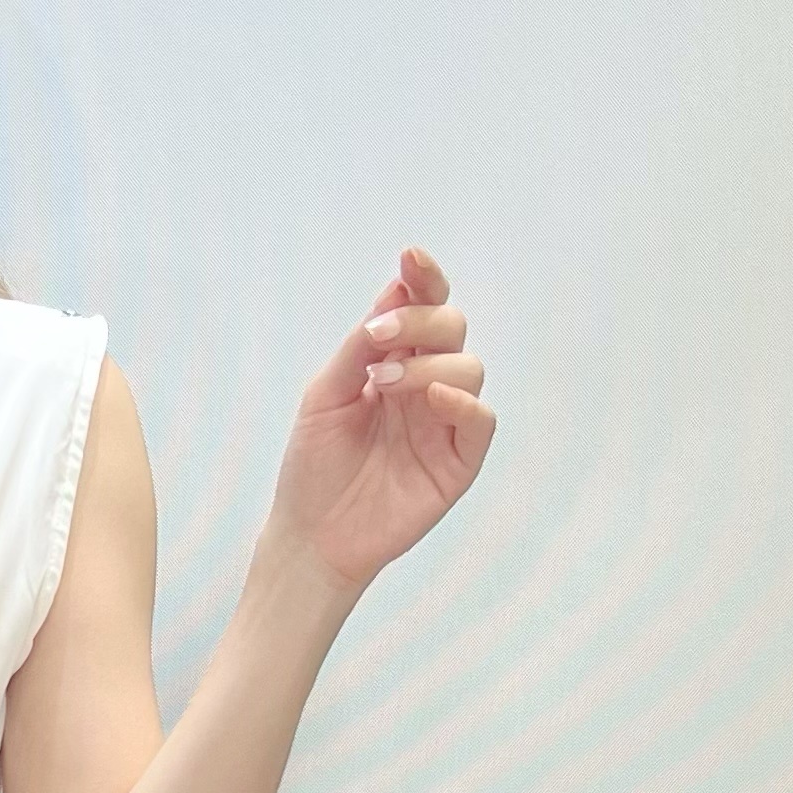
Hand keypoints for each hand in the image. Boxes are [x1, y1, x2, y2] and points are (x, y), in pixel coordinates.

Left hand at [263, 246, 494, 609]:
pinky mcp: (459, 463)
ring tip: (383, 384)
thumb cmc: (314, 464)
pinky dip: (462, 402)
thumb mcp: (326, 394)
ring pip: (469, 367)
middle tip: (377, 340)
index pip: (421, 310)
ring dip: (429, 363)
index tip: (411, 256)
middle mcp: (425, 386)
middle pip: (451, 328)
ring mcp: (445, 423)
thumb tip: (394, 293)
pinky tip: (431, 399)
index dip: (423, 280)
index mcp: (394, 363)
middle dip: (421, 320)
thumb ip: (360, 346)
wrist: (311, 535)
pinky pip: (481, 420)